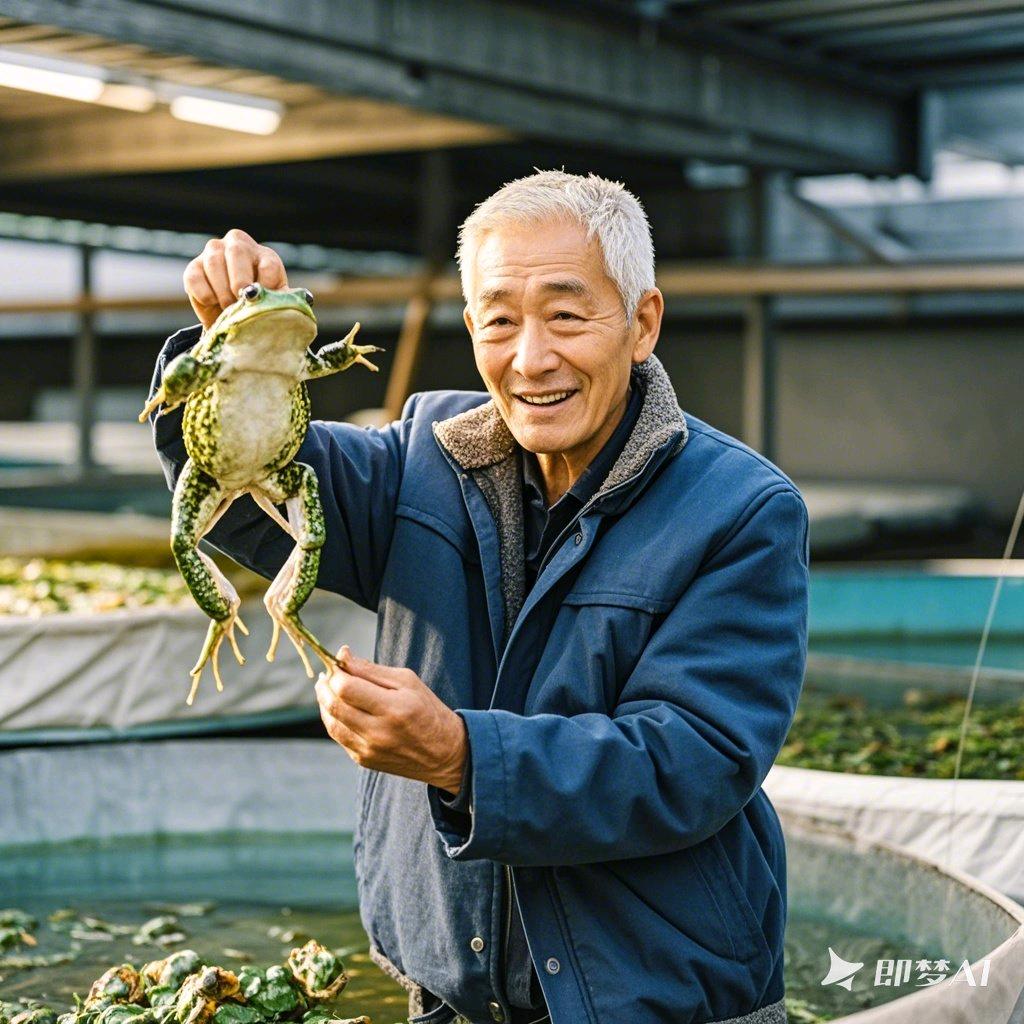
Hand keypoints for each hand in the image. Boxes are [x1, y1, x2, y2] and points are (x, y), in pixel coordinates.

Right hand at [183, 228, 287, 328]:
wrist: (232, 315)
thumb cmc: (257, 306)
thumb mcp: (274, 303)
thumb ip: (283, 301)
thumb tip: (295, 301)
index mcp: (265, 256)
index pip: (268, 264)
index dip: (266, 286)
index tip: (261, 301)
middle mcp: (238, 245)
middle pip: (237, 251)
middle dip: (239, 281)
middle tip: (239, 302)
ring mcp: (214, 252)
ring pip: (214, 262)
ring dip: (222, 291)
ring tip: (228, 308)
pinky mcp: (194, 267)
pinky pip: (194, 277)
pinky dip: (204, 294)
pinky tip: (212, 303)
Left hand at [315, 645, 467, 793]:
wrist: (443, 753)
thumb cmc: (427, 709)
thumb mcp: (407, 681)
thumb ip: (372, 669)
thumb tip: (343, 655)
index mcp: (394, 708)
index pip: (347, 688)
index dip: (336, 672)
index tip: (337, 661)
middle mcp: (378, 732)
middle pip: (334, 706)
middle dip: (325, 685)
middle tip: (328, 672)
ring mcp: (369, 749)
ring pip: (331, 723)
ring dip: (324, 702)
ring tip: (327, 687)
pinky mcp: (363, 759)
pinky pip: (338, 737)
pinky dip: (333, 719)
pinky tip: (338, 706)